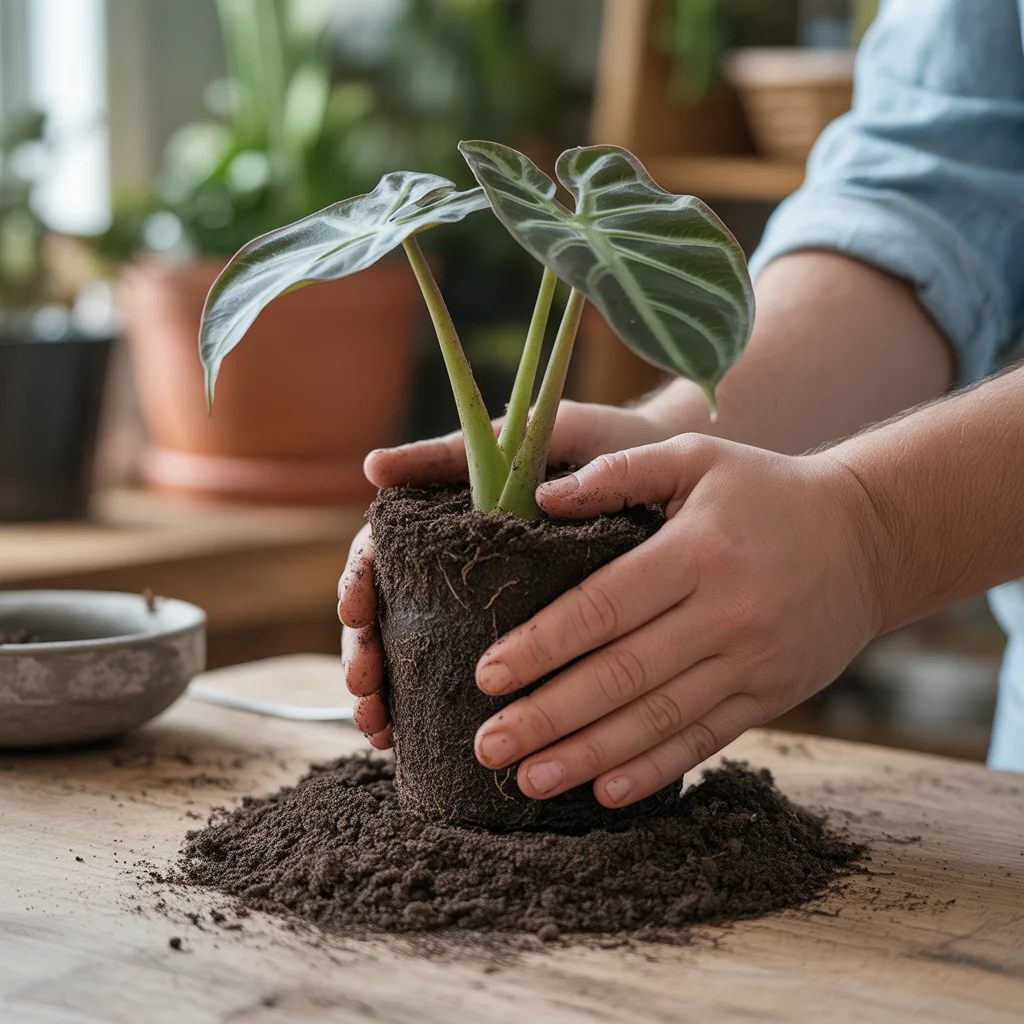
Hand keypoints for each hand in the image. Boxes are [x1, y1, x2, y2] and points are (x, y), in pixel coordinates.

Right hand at [338, 401, 673, 746]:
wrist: (675, 474)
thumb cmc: (598, 444)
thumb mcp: (526, 438)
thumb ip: (454, 452)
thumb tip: (372, 466)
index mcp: (451, 518)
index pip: (383, 554)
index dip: (360, 584)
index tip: (356, 613)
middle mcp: (462, 564)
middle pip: (388, 612)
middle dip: (367, 653)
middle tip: (365, 690)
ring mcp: (487, 602)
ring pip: (417, 653)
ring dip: (388, 692)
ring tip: (380, 727)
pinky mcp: (524, 636)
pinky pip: (466, 677)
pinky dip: (430, 709)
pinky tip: (412, 739)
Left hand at [472, 435, 886, 807]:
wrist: (866, 538)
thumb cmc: (764, 491)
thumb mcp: (695, 457)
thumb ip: (619, 472)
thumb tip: (541, 498)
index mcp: (696, 551)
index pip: (602, 607)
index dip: (541, 645)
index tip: (486, 675)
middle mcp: (724, 612)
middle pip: (621, 674)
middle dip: (547, 715)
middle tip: (487, 746)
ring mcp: (751, 661)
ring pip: (656, 718)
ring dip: (586, 754)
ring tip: (527, 780)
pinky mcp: (770, 694)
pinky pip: (704, 738)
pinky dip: (653, 769)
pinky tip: (604, 790)